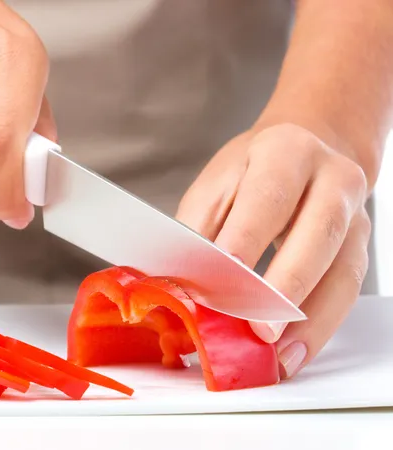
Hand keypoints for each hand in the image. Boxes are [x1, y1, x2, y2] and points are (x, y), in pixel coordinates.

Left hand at [176, 123, 370, 378]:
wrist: (311, 148)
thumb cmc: (253, 171)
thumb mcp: (217, 186)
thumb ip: (199, 229)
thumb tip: (180, 281)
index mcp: (286, 152)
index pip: (267, 198)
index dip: (246, 240)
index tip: (222, 279)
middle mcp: (332, 179)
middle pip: (318, 235)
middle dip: (285, 286)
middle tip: (257, 329)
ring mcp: (356, 215)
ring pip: (341, 272)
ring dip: (310, 321)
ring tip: (278, 357)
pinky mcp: (360, 247)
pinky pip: (346, 292)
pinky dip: (319, 327)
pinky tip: (294, 352)